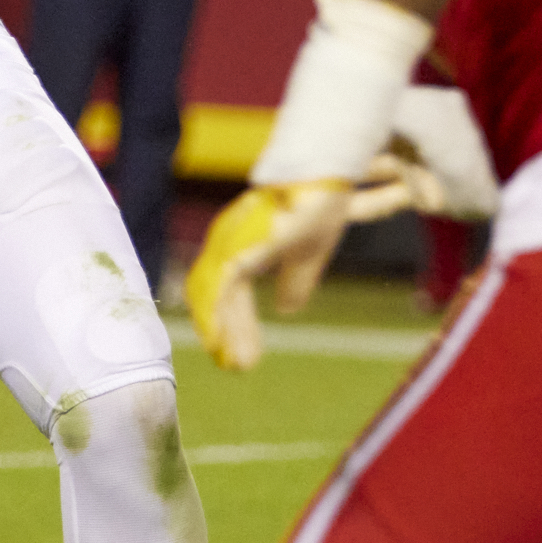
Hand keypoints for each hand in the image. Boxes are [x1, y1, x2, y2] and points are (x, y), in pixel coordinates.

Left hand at [183, 179, 354, 370]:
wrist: (326, 177)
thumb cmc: (318, 205)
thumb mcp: (309, 255)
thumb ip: (297, 280)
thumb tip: (287, 308)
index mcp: (248, 244)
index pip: (230, 290)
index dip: (234, 321)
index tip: (242, 354)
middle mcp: (233, 243)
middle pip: (216, 295)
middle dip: (226, 332)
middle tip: (235, 365)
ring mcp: (233, 244)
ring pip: (214, 296)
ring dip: (224, 331)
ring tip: (236, 362)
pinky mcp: (240, 247)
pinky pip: (220, 290)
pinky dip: (218, 318)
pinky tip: (220, 342)